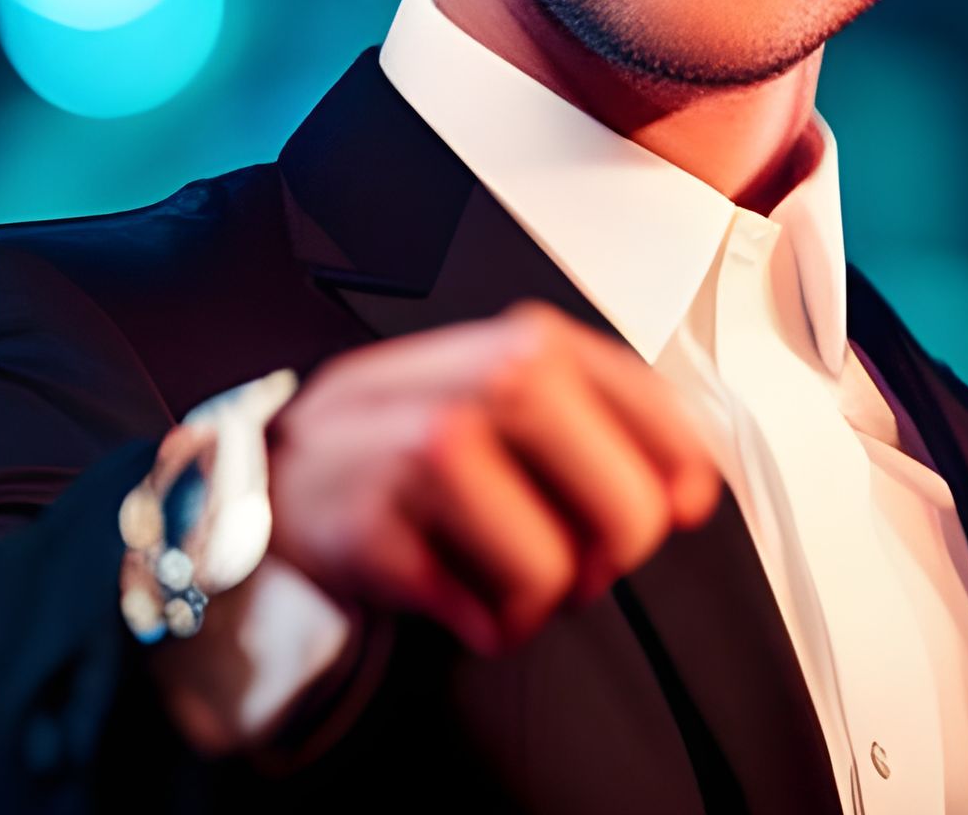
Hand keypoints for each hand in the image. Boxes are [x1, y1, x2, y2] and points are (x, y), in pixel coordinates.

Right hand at [264, 300, 721, 654]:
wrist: (276, 466)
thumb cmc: (404, 432)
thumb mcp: (501, 385)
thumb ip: (595, 413)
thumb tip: (692, 485)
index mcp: (527, 344)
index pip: (653, 410)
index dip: (680, 469)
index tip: (680, 501)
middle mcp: (484, 385)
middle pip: (622, 503)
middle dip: (613, 552)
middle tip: (585, 557)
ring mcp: (424, 454)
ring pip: (551, 569)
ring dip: (539, 598)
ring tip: (509, 579)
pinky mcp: (376, 528)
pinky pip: (476, 614)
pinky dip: (479, 623)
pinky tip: (457, 590)